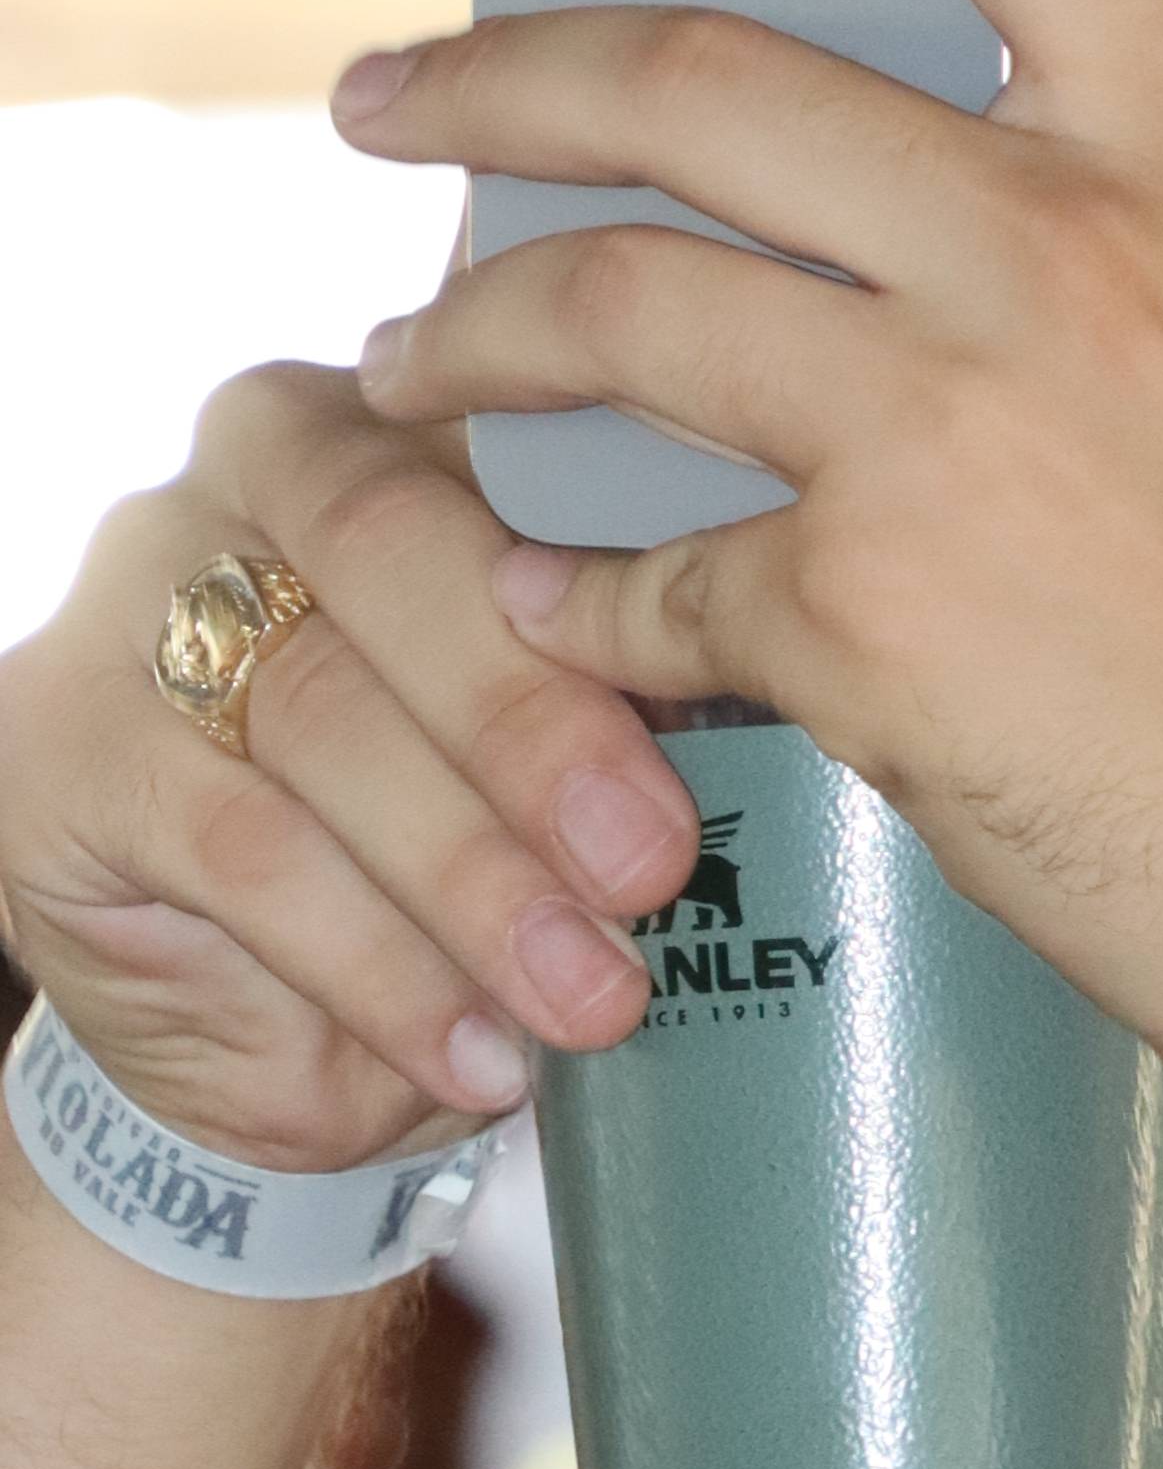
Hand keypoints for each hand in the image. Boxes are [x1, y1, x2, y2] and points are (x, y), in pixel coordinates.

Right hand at [0, 361, 702, 1174]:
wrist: (275, 1018)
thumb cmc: (466, 838)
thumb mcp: (583, 746)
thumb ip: (648, 680)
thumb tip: (784, 689)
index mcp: (416, 415)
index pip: (521, 438)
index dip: (628, 554)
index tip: (742, 680)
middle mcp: (261, 462)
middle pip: (401, 547)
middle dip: (538, 721)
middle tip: (653, 864)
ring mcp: (139, 591)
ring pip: (322, 709)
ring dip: (472, 873)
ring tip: (590, 999)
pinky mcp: (63, 744)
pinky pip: (240, 848)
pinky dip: (376, 966)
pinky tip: (472, 1052)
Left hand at [336, 0, 1162, 1468]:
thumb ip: (1101, 268)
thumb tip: (906, 238)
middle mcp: (1070, 252)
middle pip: (697, 81)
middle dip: (492, 80)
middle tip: (391, 106)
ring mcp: (958, 427)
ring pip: (615, 308)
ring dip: (472, 341)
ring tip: (419, 369)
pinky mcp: (867, 615)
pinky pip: (646, 580)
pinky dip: (583, 610)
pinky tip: (572, 631)